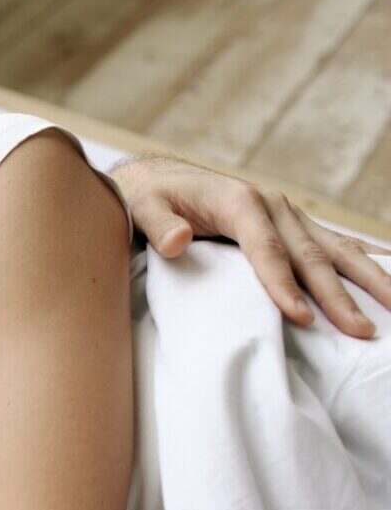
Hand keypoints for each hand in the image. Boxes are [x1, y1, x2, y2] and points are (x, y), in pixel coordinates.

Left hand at [112, 156, 390, 337]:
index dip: (283, 285)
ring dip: (366, 280)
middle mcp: (273, 205)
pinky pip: (333, 245)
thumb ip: (158, 225)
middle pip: (311, 255)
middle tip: (362, 331)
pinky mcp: (292, 224)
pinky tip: (386, 277)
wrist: (159, 179)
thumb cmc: (150, 198)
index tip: (302, 317)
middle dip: (338, 295)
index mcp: (240, 202)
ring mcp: (287, 214)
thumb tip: (176, 241)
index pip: (268, 250)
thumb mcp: (142, 207)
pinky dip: (361, 262)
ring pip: (334, 249)